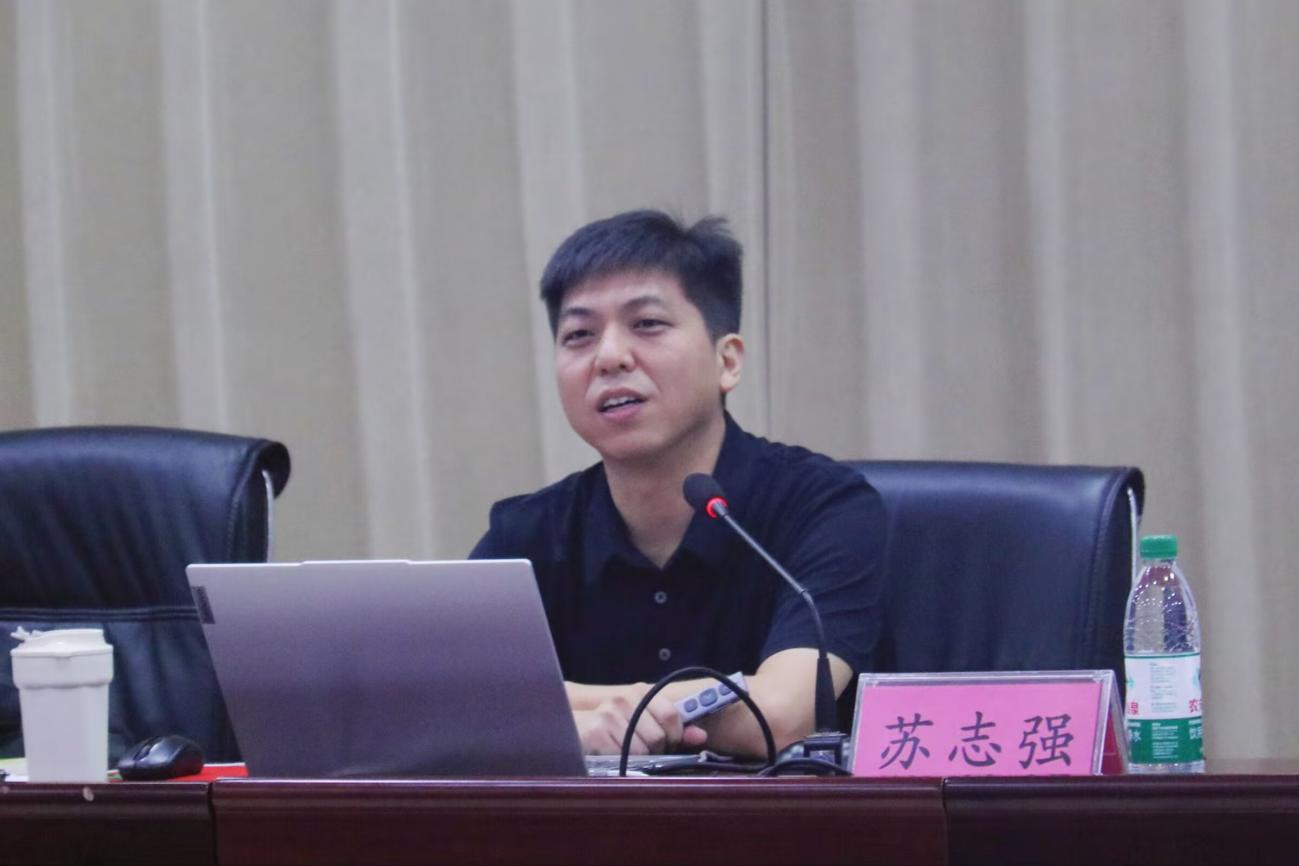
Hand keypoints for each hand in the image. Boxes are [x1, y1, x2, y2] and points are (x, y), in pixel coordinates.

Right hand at [573, 683, 707, 754]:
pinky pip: (623, 757)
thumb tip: (701, 736)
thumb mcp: (644, 722)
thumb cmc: (614, 728)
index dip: (675, 735)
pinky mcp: (597, 732)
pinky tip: (613, 754)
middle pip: (659, 736)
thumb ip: (674, 729)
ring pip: (642, 749)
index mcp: (640, 692)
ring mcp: (609, 714)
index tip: (668, 743)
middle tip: (644, 749)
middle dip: (656, 749)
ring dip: (638, 758)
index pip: (671, 715)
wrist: (576, 730)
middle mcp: (624, 699)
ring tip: (626, 751)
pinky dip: (622, 762)